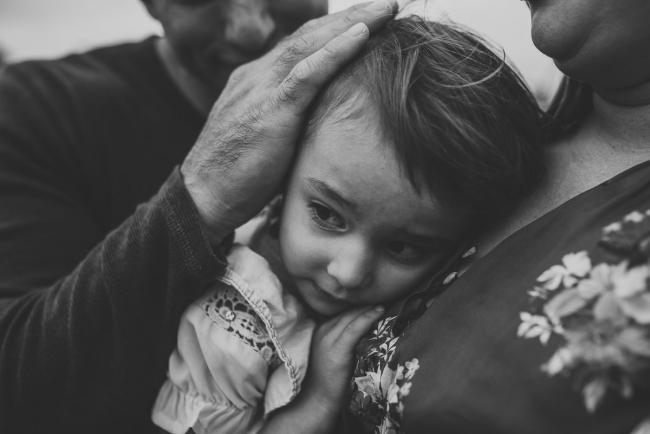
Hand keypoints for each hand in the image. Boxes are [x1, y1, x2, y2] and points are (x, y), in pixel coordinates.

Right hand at [181, 0, 398, 243]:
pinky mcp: (269, 110)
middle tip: (387, 4)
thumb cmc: (237, 178)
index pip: (301, 46)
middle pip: (310, 36)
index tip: (368, 22)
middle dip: (350, 17)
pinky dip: (335, 52)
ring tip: (386, 9)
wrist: (202, 198)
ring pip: (310, 44)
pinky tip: (361, 34)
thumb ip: (289, 122)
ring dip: (351, 23)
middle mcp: (258, 75)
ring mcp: (262, 89)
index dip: (335, 31)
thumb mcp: (266, 139)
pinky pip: (306, 74)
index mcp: (257, 81)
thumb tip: (320, 125)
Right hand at [260, 306, 384, 433]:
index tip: (374, 300)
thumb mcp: (332, 352)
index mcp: (320, 330)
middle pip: (347, 312)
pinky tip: (379, 311)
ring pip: (351, 317)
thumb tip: (366, 328)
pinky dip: (368, 318)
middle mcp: (322, 331)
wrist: (318, 400)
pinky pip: (354, 328)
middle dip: (365, 305)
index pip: (342, 313)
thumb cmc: (328, 379)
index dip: (359, 306)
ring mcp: (328, 339)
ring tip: (384, 302)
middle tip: (383, 297)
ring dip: (368, 308)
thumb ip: (343, 338)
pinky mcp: (336, 349)